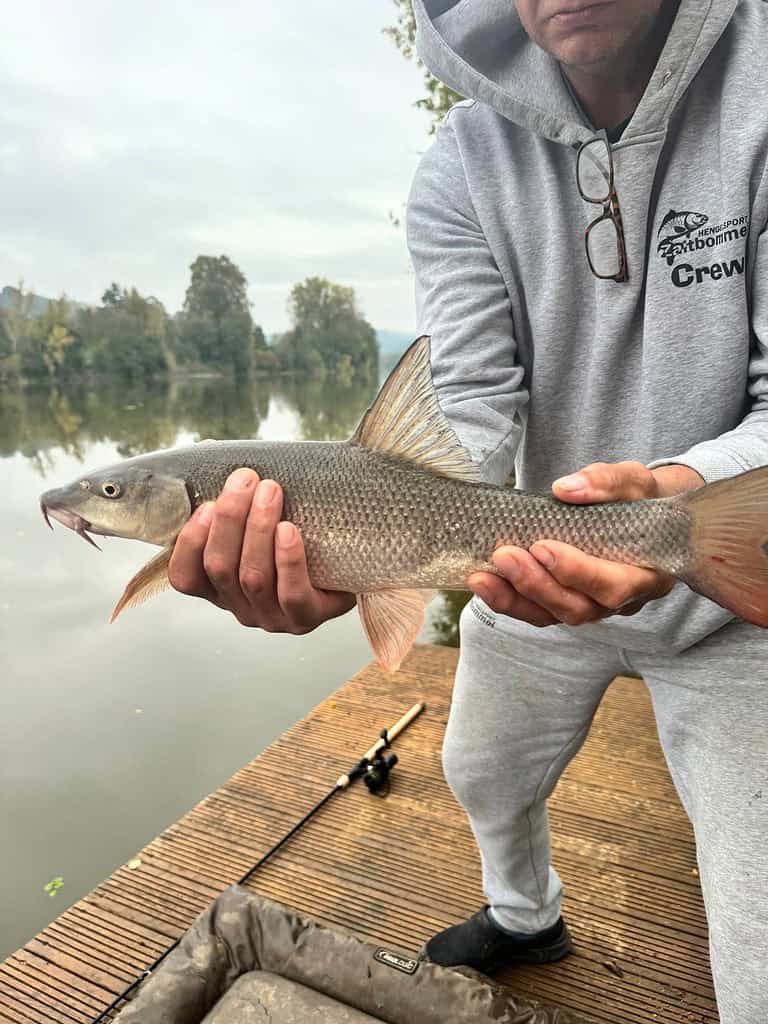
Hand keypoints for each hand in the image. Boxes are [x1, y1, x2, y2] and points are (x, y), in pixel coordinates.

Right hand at [168, 468, 355, 631]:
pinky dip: (287, 559)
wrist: (352, 563)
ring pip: (253, 577)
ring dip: (258, 529)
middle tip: (246, 479)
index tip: (206, 504)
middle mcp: (240, 606)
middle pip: (220, 568)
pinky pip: (291, 594)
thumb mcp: (261, 516)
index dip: (190, 542)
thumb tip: (212, 446)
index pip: (185, 576)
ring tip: (271, 491)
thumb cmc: (300, 532)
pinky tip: (289, 530)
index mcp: (219, 586)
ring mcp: (272, 617)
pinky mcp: (306, 618)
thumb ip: (235, 493)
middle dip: (230, 519)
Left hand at [468, 461, 703, 627]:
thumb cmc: (639, 500)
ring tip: (481, 577)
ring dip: (515, 599)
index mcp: (647, 574)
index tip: (542, 547)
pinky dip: (509, 600)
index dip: (578, 572)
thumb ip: (608, 482)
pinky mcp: (565, 603)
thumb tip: (565, 488)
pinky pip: (537, 612)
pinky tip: (482, 582)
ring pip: (553, 616)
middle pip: (578, 608)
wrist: (639, 514)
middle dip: (537, 585)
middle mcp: (620, 600)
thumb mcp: (634, 482)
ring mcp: (591, 606)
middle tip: (504, 555)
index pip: (614, 586)